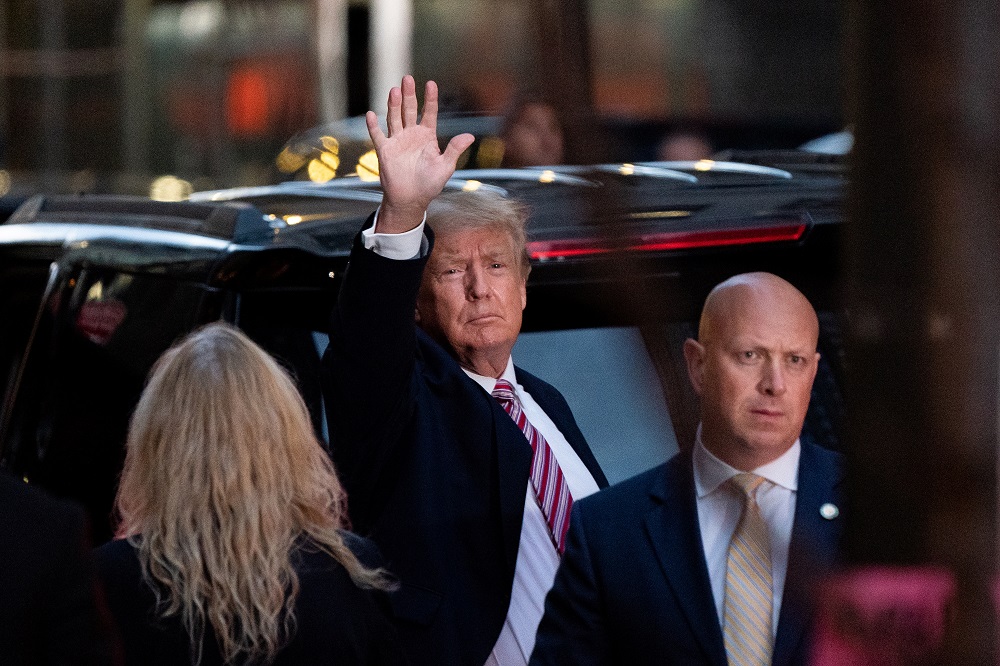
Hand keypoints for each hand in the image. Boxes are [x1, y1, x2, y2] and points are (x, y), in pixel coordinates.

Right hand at [366, 75, 474, 232]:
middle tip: (407, 79)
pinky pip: (378, 136)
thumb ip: (455, 149)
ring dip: (393, 105)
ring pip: (394, 118)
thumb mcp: (446, 166)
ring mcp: (397, 141)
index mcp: (427, 136)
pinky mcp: (385, 151)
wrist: (411, 199)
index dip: (430, 99)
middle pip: (409, 110)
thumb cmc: (430, 184)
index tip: (431, 83)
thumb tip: (470, 136)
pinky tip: (371, 115)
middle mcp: (411, 134)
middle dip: (408, 95)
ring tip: (394, 91)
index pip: (429, 112)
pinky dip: (374, 126)